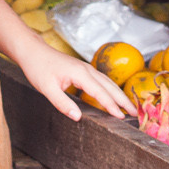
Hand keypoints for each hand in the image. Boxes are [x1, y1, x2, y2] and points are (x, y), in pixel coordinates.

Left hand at [16, 41, 133, 120]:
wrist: (33, 51)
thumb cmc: (38, 68)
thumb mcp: (47, 89)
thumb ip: (63, 104)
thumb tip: (78, 117)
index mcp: (80, 73)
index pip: (100, 92)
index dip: (111, 105)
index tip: (121, 117)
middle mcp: (86, 69)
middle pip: (109, 86)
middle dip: (122, 99)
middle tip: (134, 113)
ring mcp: (85, 68)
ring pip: (107, 82)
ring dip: (119, 94)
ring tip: (128, 106)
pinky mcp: (82, 70)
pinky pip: (101, 80)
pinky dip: (110, 89)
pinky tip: (112, 95)